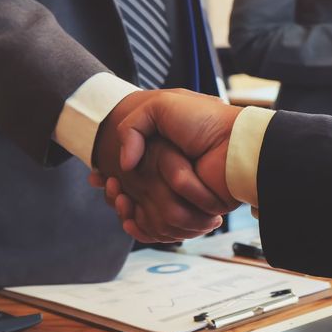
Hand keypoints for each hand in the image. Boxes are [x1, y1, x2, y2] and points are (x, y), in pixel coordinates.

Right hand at [103, 90, 242, 241]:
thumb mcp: (161, 105)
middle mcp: (172, 171)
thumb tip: (124, 165)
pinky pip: (161, 226)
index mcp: (165, 149)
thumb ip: (132, 126)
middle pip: (134, 193)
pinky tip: (130, 215)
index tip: (98, 178)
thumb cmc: (204, 120)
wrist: (233, 143)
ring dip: (127, 208)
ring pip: (144, 211)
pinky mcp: (191, 210)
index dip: (112, 176)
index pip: (131, 171)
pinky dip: (144, 224)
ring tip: (120, 198)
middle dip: (116, 192)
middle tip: (108, 186)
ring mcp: (181, 193)